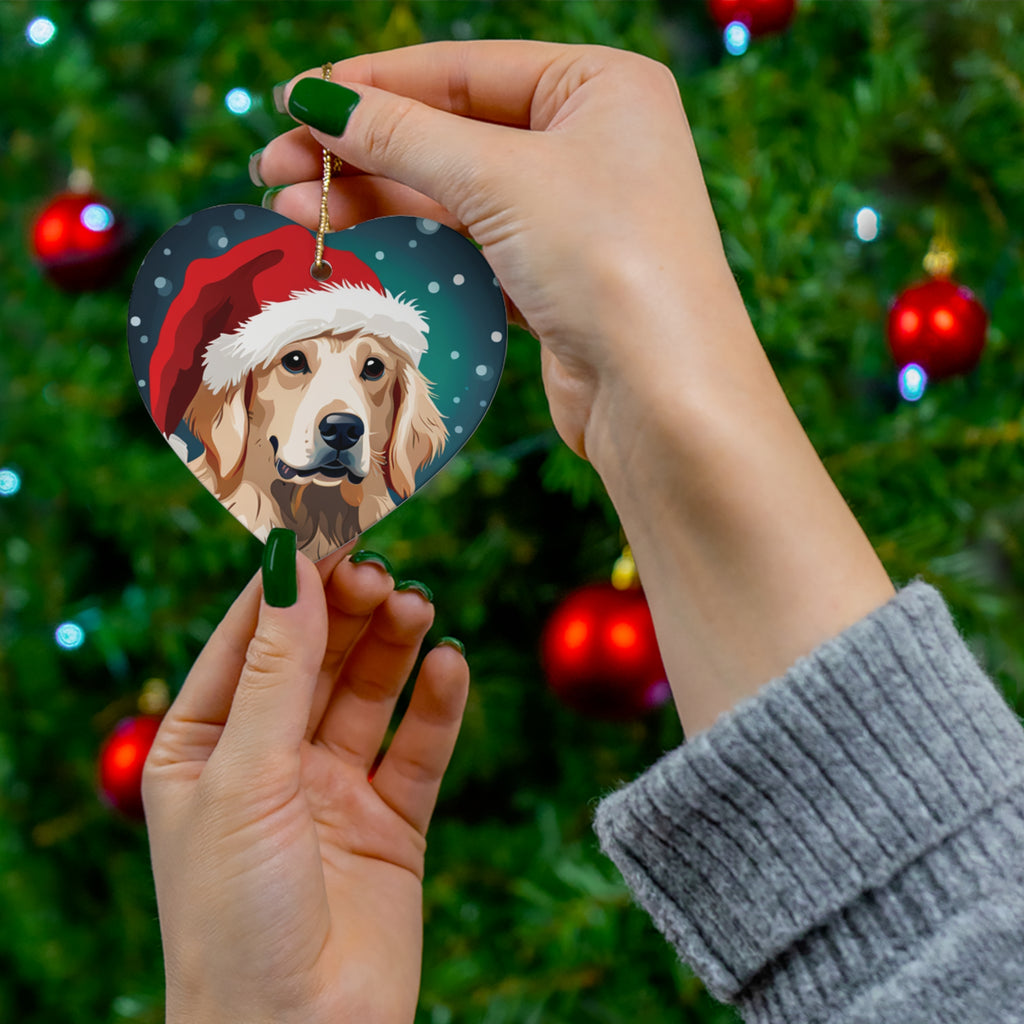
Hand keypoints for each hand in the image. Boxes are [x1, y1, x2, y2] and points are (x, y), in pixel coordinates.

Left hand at [143, 547, 467, 1023]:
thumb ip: (277, 669)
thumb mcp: (245, 776)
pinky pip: (418, 748)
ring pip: (369, 693)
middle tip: (381, 572)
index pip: (249, 639)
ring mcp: (332, 789)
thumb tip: (290, 564)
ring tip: (417, 608)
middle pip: (316, 657)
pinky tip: (450, 665)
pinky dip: (437, 705)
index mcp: (205, 746)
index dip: (288, 583)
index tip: (327, 527)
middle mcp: (269, 760)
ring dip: (394, 646)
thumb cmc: (234, 917)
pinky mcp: (391, 822)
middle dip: (347, 610)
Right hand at [258, 41, 893, 737]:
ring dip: (376, 201)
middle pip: (452, 133)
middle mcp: (591, 144)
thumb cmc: (609, 261)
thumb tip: (317, 102)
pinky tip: (355, 244)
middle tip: (277, 169)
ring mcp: (573, 216)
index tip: (295, 103)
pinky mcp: (554, 279)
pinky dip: (415, 244)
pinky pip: (470, 246)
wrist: (664, 396)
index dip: (373, 85)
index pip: (464, 69)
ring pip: (455, 195)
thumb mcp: (500, 178)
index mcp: (600, 86)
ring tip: (295, 211)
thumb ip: (403, 136)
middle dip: (362, 152)